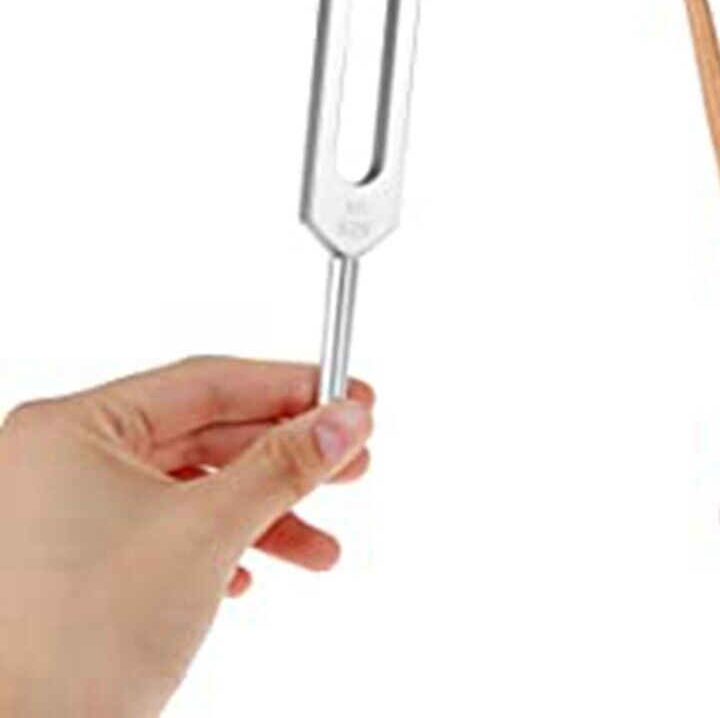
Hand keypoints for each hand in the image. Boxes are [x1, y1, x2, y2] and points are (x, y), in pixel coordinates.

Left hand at [0, 358, 372, 716]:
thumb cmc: (77, 643)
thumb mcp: (206, 532)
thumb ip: (283, 465)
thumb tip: (345, 420)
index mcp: (72, 429)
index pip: (206, 383)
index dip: (289, 388)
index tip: (348, 397)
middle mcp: (63, 462)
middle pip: (206, 436)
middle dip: (285, 460)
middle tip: (350, 461)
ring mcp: (68, 516)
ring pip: (194, 490)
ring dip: (265, 514)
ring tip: (320, 550)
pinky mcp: (81, 566)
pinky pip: (170, 532)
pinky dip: (222, 547)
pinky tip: (249, 577)